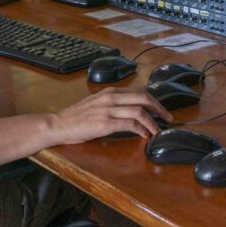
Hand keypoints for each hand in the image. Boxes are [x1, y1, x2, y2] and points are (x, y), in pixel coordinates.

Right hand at [52, 88, 169, 142]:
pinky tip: (144, 135)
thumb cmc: (75, 117)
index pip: (138, 92)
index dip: (153, 101)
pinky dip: (141, 129)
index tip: (161, 111)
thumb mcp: (96, 104)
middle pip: (143, 97)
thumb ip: (112, 104)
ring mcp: (107, 110)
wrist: (58, 124)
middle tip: (167, 118)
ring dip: (152, 122)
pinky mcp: (104, 123)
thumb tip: (130, 111)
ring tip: (157, 131)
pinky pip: (129, 124)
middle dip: (158, 108)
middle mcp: (110, 98)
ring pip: (139, 111)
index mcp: (109, 92)